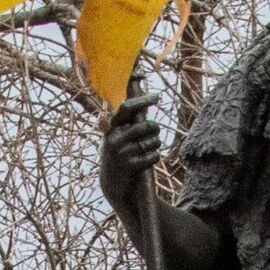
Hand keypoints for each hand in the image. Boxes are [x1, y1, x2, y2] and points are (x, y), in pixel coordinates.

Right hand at [101, 94, 162, 218]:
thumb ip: (129, 114)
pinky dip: (155, 156)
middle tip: (156, 130)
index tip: (157, 97)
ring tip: (150, 147)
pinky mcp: (130, 167)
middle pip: (146, 125)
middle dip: (155, 128)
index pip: (127, 107)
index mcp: (112, 127)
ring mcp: (121, 153)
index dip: (142, 100)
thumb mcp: (120, 133)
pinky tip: (149, 159)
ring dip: (156, 143)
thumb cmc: (121, 153)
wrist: (113, 185)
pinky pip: (153, 156)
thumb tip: (136, 83)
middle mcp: (114, 138)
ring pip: (152, 141)